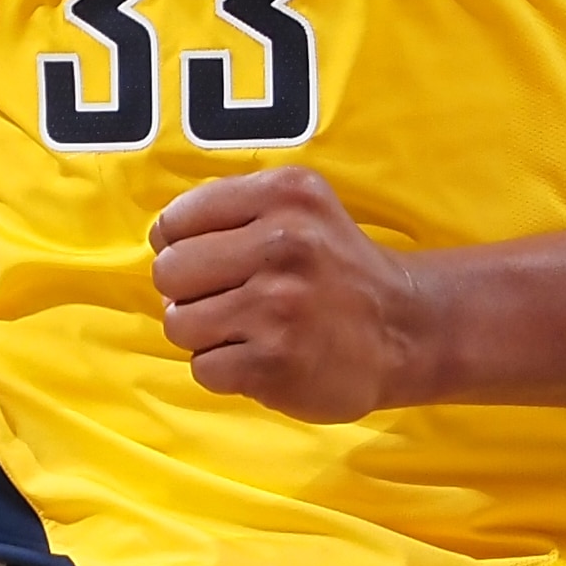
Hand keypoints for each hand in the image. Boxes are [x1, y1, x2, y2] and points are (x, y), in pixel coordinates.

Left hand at [149, 171, 429, 422]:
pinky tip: (263, 358)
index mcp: (283, 195)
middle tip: (232, 301)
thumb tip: (160, 236)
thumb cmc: (337, 269)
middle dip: (190, 292)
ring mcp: (277, 306)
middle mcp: (282, 244)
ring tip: (250, 330)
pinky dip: (225, 370)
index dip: (184, 247)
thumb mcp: (301, 207)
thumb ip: (233, 208)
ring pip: (179, 323)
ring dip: (205, 335)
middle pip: (168, 272)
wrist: (405, 330)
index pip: (175, 221)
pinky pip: (202, 367)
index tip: (216, 263)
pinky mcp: (274, 362)